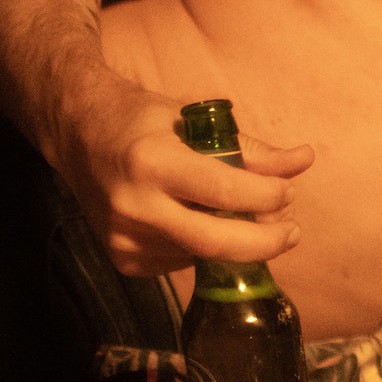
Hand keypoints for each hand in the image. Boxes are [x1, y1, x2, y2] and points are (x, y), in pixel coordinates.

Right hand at [51, 71, 309, 275]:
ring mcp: (123, 238)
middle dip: (263, 243)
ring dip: (236, 242)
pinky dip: (204, 248)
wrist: (77, 135)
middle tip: (293, 233)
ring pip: (200, 254)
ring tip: (253, 219)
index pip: (222, 191)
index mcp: (152, 162)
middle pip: (213, 241)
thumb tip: (304, 160)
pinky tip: (205, 223)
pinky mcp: (121, 259)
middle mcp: (134, 206)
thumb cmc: (142, 121)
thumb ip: (250, 147)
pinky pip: (180, 261)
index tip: (289, 193)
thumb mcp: (195, 120)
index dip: (264, 197)